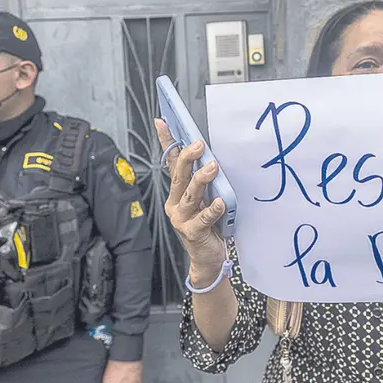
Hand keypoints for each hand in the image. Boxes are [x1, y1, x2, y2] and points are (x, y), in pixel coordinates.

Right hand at [154, 119, 226, 285]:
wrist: (208, 259)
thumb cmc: (209, 227)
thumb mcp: (204, 199)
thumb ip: (204, 181)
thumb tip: (209, 155)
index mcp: (177, 193)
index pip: (171, 163)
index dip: (166, 143)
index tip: (163, 123)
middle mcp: (176, 204)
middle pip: (179, 176)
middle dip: (187, 158)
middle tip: (198, 144)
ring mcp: (182, 219)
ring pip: (189, 195)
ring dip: (201, 180)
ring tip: (213, 167)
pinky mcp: (193, 233)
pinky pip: (203, 219)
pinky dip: (212, 210)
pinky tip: (220, 203)